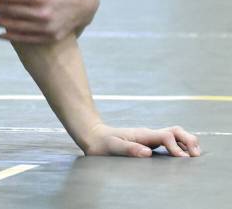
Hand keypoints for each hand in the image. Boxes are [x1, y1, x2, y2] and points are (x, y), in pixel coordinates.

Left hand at [83, 123, 200, 157]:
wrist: (94, 136)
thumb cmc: (103, 143)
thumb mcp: (113, 147)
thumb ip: (129, 149)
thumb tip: (147, 153)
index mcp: (142, 134)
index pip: (165, 136)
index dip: (176, 147)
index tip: (182, 159)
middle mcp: (149, 134)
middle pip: (175, 131)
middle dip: (188, 140)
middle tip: (195, 155)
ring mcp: (150, 137)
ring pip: (175, 134)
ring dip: (187, 141)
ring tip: (195, 155)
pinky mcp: (149, 142)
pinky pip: (170, 141)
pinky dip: (180, 145)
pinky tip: (184, 155)